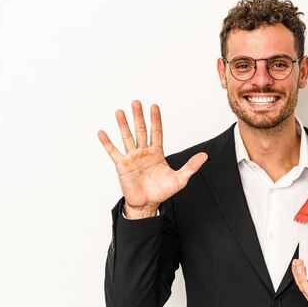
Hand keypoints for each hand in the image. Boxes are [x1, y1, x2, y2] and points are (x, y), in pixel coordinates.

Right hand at [98, 100, 207, 218]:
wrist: (147, 204)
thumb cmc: (162, 191)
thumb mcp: (180, 179)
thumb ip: (191, 166)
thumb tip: (204, 156)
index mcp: (157, 152)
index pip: (156, 132)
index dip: (155, 120)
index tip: (154, 106)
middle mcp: (143, 152)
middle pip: (140, 130)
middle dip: (138, 116)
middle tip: (136, 102)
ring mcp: (132, 157)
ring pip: (126, 137)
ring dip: (123, 124)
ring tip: (119, 112)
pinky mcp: (122, 166)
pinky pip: (113, 152)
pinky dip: (107, 142)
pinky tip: (102, 132)